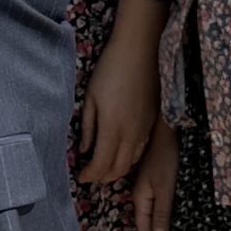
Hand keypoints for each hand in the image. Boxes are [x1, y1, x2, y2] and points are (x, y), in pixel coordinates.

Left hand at [76, 5, 161, 184]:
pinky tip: (117, 151)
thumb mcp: (90, 97)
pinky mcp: (151, 123)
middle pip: (119, 169)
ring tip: (101, 165)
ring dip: (116, 169)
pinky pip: (139, 150)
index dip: (90, 175)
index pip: (102, 164)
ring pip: (131, 162)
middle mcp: (132, 134)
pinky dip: (127, 158)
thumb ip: (87, 127)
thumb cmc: (109, 70)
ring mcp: (145, 130)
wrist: (140, 52)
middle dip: (102, 177)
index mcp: (113, 128)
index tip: (79, 176)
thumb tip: (84, 150)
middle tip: (89, 174)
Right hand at [132, 118, 179, 230]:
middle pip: (145, 227)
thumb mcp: (166, 187)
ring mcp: (149, 191)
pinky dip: (163, 223)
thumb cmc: (168, 157)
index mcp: (140, 198)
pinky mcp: (158, 186)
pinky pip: (158, 210)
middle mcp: (142, 197)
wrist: (168, 131)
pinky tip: (172, 229)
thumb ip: (162, 212)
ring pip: (151, 220)